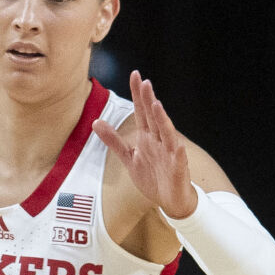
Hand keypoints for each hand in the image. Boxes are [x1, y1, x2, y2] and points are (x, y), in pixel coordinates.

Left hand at [92, 71, 197, 218]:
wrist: (171, 199)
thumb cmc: (153, 177)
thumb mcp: (129, 158)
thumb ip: (114, 140)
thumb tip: (96, 121)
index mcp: (147, 138)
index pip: (141, 112)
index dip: (138, 95)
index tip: (135, 74)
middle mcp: (159, 141)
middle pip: (153, 117)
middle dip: (148, 100)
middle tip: (144, 81)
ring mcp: (169, 153)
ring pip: (166, 133)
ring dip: (162, 119)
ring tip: (156, 104)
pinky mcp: (177, 167)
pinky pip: (177, 158)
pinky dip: (175, 149)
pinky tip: (175, 143)